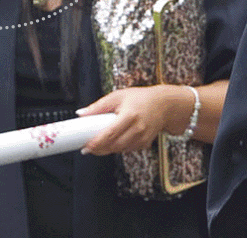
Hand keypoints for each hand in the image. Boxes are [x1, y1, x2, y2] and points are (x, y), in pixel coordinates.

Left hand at [76, 85, 194, 155]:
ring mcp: (143, 138)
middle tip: (88, 147)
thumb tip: (81, 113)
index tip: (85, 146)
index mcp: (130, 115)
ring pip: (120, 150)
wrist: (165, 104)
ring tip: (99, 142)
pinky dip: (118, 147)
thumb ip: (98, 106)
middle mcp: (138, 129)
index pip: (110, 134)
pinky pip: (127, 150)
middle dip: (99, 149)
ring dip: (107, 149)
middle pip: (114, 146)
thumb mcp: (118, 96)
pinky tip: (115, 140)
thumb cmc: (142, 98)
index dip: (96, 143)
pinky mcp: (145, 143)